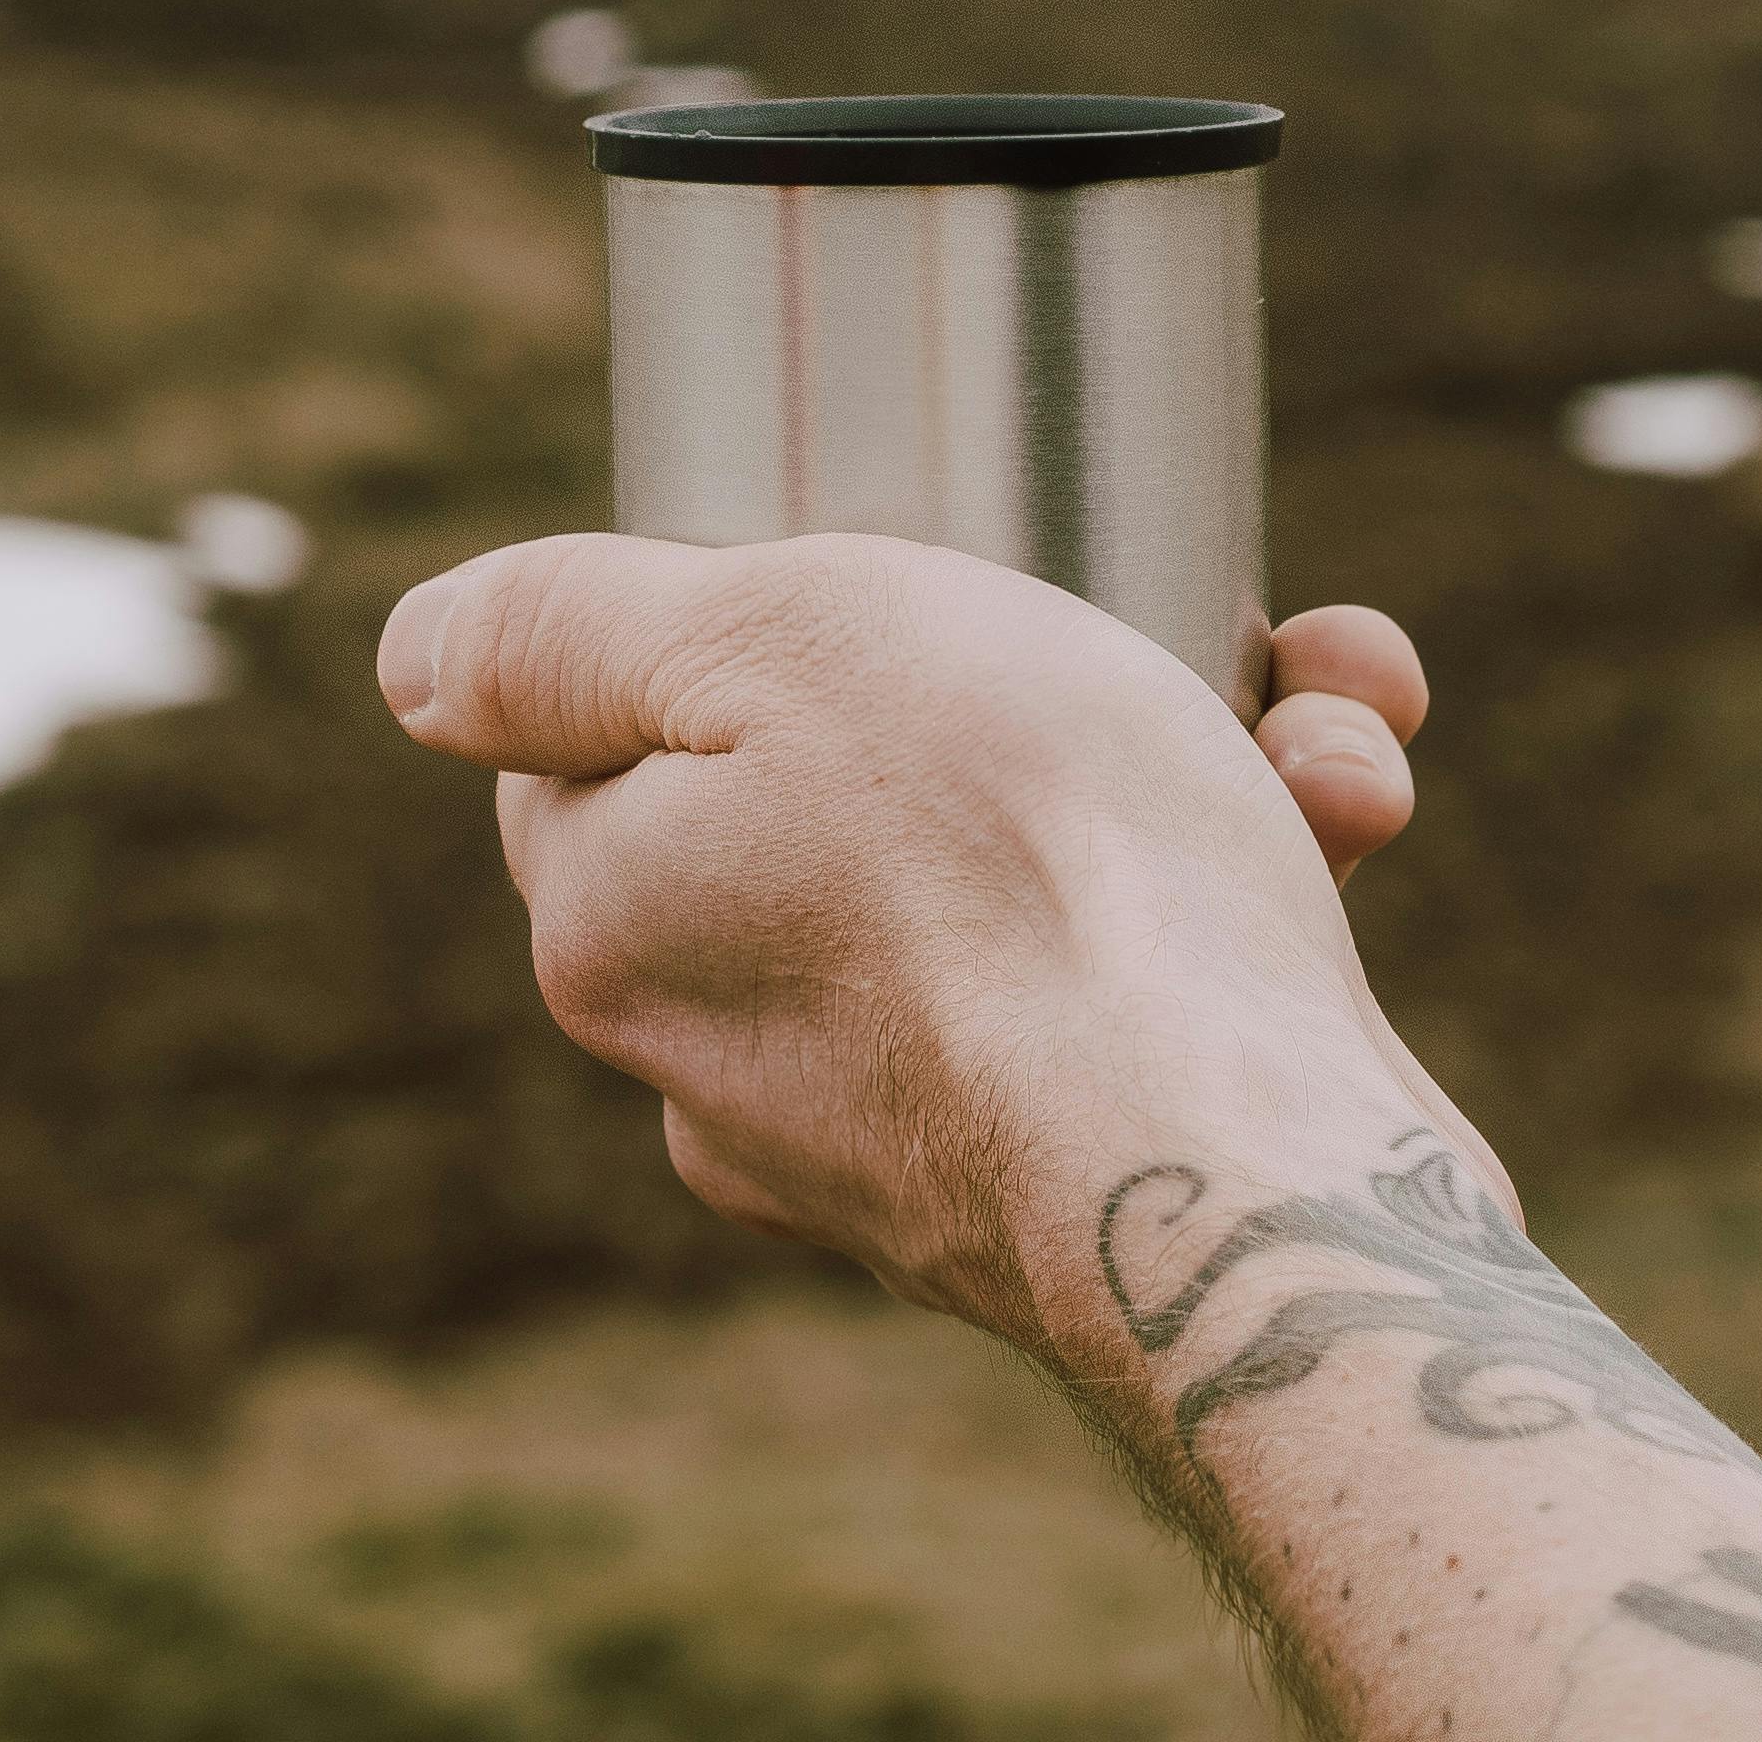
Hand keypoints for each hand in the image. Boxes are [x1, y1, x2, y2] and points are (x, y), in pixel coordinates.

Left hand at [378, 532, 1505, 1344]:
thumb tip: (417, 656)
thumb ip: (578, 628)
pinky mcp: (1064, 1201)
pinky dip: (1246, 901)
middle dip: (1055, 676)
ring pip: (1033, 885)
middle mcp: (728, 1058)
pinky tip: (1343, 824)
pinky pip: (1137, 1000)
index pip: (629, 726)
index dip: (777, 616)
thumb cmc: (1033, 871)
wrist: (1258, 1188)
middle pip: (859, 789)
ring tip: (1326, 716)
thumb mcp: (788, 633)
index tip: (924, 560)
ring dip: (1196, 767)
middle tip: (1194, 613)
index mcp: (618, 919)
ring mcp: (898, 1148)